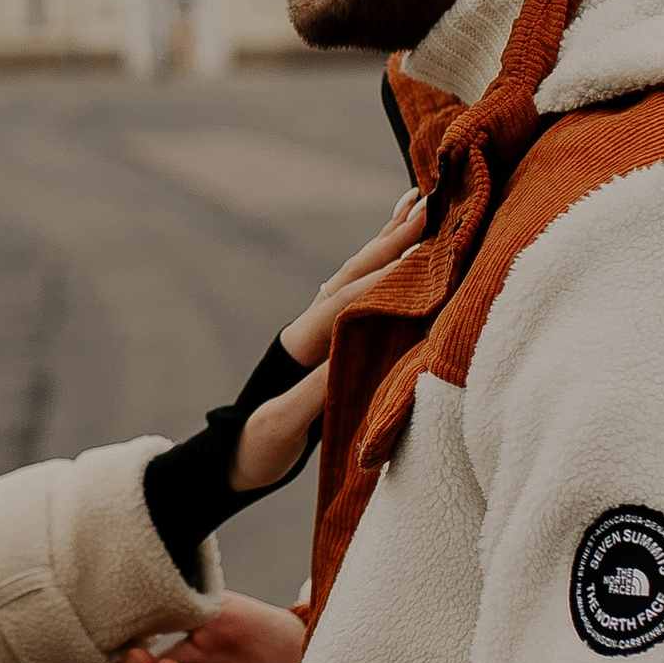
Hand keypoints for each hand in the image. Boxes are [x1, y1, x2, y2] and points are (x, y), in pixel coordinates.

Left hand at [228, 188, 425, 490]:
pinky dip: (381, 262)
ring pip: (356, 276)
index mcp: (298, 345)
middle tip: (428, 207)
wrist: (235, 460)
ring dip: (386, 240)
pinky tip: (397, 242)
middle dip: (390, 242)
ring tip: (416, 202)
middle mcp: (309, 328)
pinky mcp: (329, 342)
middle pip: (353, 276)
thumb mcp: (281, 426)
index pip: (347, 302)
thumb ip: (311, 394)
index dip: (385, 279)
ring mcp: (319, 332)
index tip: (423, 256)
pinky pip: (359, 291)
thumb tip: (349, 360)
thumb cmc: (257, 447)